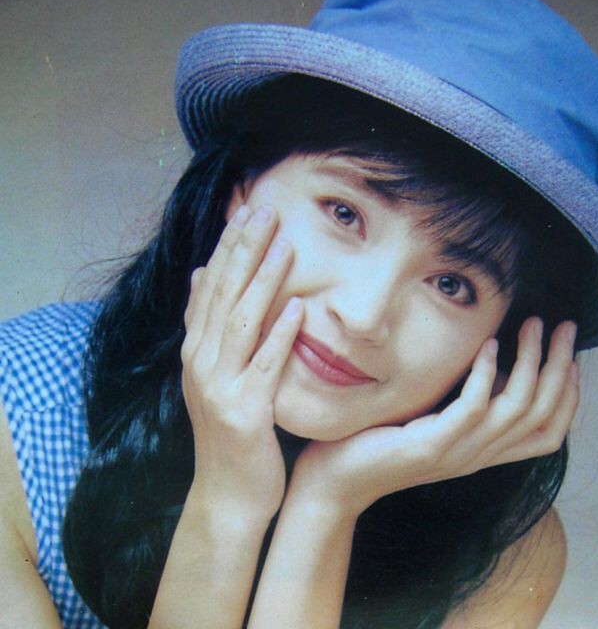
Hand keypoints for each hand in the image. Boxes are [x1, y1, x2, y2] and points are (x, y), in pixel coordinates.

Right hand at [180, 205, 302, 518]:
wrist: (228, 494)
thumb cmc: (231, 432)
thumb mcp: (214, 375)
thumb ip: (208, 327)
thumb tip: (201, 276)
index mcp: (196, 351)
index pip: (210, 287)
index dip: (228, 247)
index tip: (247, 210)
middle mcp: (201, 363)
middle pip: (223, 295)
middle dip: (243, 250)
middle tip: (263, 208)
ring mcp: (219, 387)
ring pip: (240, 323)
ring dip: (261, 282)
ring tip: (282, 244)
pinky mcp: (244, 412)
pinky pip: (264, 366)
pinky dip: (278, 335)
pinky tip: (296, 308)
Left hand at [292, 318, 578, 516]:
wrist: (334, 480)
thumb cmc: (376, 443)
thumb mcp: (429, 423)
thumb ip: (460, 406)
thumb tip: (488, 365)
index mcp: (480, 453)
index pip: (548, 434)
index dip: (569, 396)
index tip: (572, 356)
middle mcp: (477, 457)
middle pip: (540, 415)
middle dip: (560, 368)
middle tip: (565, 328)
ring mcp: (455, 454)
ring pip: (515, 409)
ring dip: (530, 363)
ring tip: (531, 326)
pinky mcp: (429, 447)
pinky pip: (472, 408)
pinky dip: (486, 374)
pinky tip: (488, 345)